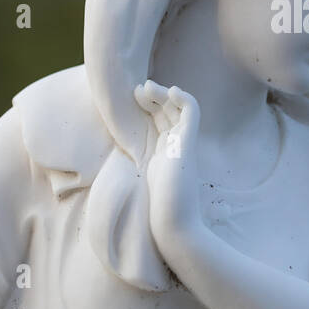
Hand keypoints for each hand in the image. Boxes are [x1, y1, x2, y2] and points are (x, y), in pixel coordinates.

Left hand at [134, 81, 202, 250]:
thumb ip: (136, 172)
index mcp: (165, 153)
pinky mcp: (187, 142)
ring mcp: (183, 143)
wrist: (172, 222)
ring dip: (163, 93)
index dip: (151, 107)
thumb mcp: (140, 185)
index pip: (162, 122)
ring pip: (179, 107)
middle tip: (137, 90)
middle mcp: (176, 145)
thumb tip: (116, 174)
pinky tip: (170, 90)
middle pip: (169, 112)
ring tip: (145, 87)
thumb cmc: (156, 209)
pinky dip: (183, 98)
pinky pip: (192, 112)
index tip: (134, 99)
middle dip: (155, 97)